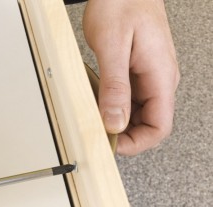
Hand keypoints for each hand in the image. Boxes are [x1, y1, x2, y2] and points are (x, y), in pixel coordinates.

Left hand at [83, 0, 179, 154]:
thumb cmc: (121, 3)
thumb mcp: (113, 46)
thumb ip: (115, 87)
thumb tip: (114, 121)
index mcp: (160, 77)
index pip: (159, 126)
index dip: (136, 142)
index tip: (112, 143)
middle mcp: (159, 79)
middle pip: (148, 123)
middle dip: (124, 133)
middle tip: (98, 130)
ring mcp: (149, 76)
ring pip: (137, 113)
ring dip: (117, 119)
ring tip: (95, 114)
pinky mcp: (138, 72)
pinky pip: (130, 98)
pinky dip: (114, 105)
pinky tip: (98, 100)